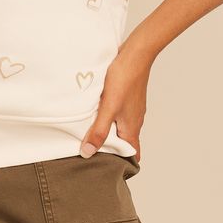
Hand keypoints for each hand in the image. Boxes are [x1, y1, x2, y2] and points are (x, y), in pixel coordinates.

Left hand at [79, 44, 151, 160]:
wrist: (135, 54)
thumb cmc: (125, 80)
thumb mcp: (108, 108)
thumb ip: (98, 131)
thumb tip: (88, 153)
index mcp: (132, 128)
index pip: (132, 154)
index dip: (122, 163)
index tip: (106, 167)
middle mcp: (134, 120)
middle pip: (124, 141)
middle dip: (110, 147)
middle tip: (92, 149)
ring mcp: (132, 108)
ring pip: (120, 126)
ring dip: (108, 130)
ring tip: (90, 130)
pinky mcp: (127, 97)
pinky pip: (118, 113)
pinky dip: (108, 116)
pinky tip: (96, 109)